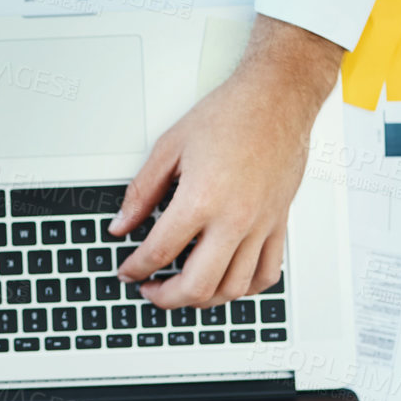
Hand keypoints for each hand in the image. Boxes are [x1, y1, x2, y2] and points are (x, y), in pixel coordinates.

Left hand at [110, 17, 342, 307]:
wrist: (277, 99)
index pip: (159, 252)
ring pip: (232, 289)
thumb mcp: (169, 147)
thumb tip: (121, 225)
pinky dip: (243, 289)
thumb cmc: (229, 115)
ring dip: (202, 300)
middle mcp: (234, 219)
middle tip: (150, 291)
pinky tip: (227, 284)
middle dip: (165, 297)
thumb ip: (141, 192)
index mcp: (201, 199)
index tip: (127, 271)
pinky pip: (265, 274)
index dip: (135, 269)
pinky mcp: (278, 224)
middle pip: (197, 285)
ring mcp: (261, 226)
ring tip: (183, 291)